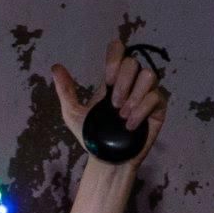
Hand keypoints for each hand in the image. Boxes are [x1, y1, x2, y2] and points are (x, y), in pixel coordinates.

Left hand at [51, 39, 168, 162]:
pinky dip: (141, 110)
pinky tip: (130, 125)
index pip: (119, 51)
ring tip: (122, 116)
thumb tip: (55, 67)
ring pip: (149, 76)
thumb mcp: (73, 114)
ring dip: (133, 96)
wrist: (105, 160)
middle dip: (123, 83)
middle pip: (134, 63)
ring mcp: (146, 94)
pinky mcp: (158, 108)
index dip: (116, 58)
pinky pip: (156, 97)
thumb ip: (66, 91)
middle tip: (114, 105)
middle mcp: (131, 83)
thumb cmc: (92, 137)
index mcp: (113, 81)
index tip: (108, 79)